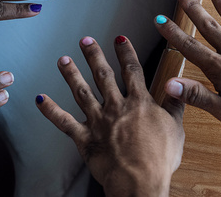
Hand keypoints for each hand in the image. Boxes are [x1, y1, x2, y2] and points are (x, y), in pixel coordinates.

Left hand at [37, 36, 183, 196]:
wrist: (139, 182)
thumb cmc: (159, 159)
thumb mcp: (176, 128)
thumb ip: (175, 104)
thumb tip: (180, 87)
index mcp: (139, 103)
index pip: (132, 70)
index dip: (126, 52)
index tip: (119, 38)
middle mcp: (116, 107)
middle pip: (103, 76)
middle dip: (94, 56)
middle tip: (85, 41)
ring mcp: (99, 122)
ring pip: (82, 93)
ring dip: (71, 74)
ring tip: (63, 60)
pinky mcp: (85, 138)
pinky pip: (64, 122)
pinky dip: (50, 110)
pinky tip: (40, 99)